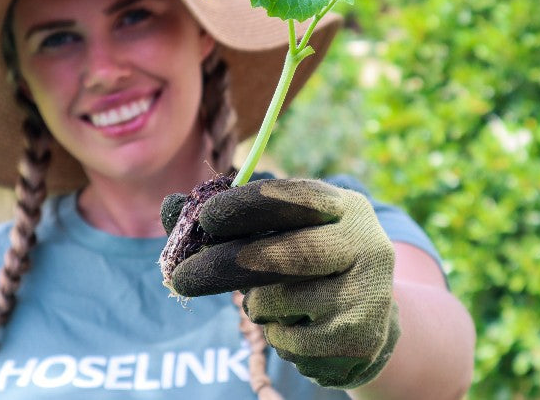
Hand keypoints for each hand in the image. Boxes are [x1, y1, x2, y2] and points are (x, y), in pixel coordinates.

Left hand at [161, 178, 399, 388]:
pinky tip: (292, 326)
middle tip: (180, 279)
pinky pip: (290, 341)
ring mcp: (367, 293)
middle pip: (289, 255)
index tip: (206, 217)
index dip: (249, 205)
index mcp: (343, 208)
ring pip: (282, 302)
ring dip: (256, 305)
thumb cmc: (307, 265)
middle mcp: (364, 244)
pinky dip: (274, 335)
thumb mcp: (279, 234)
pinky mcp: (359, 337)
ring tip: (268, 302)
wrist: (365, 316)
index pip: (296, 198)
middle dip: (226, 265)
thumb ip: (227, 221)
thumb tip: (171, 208)